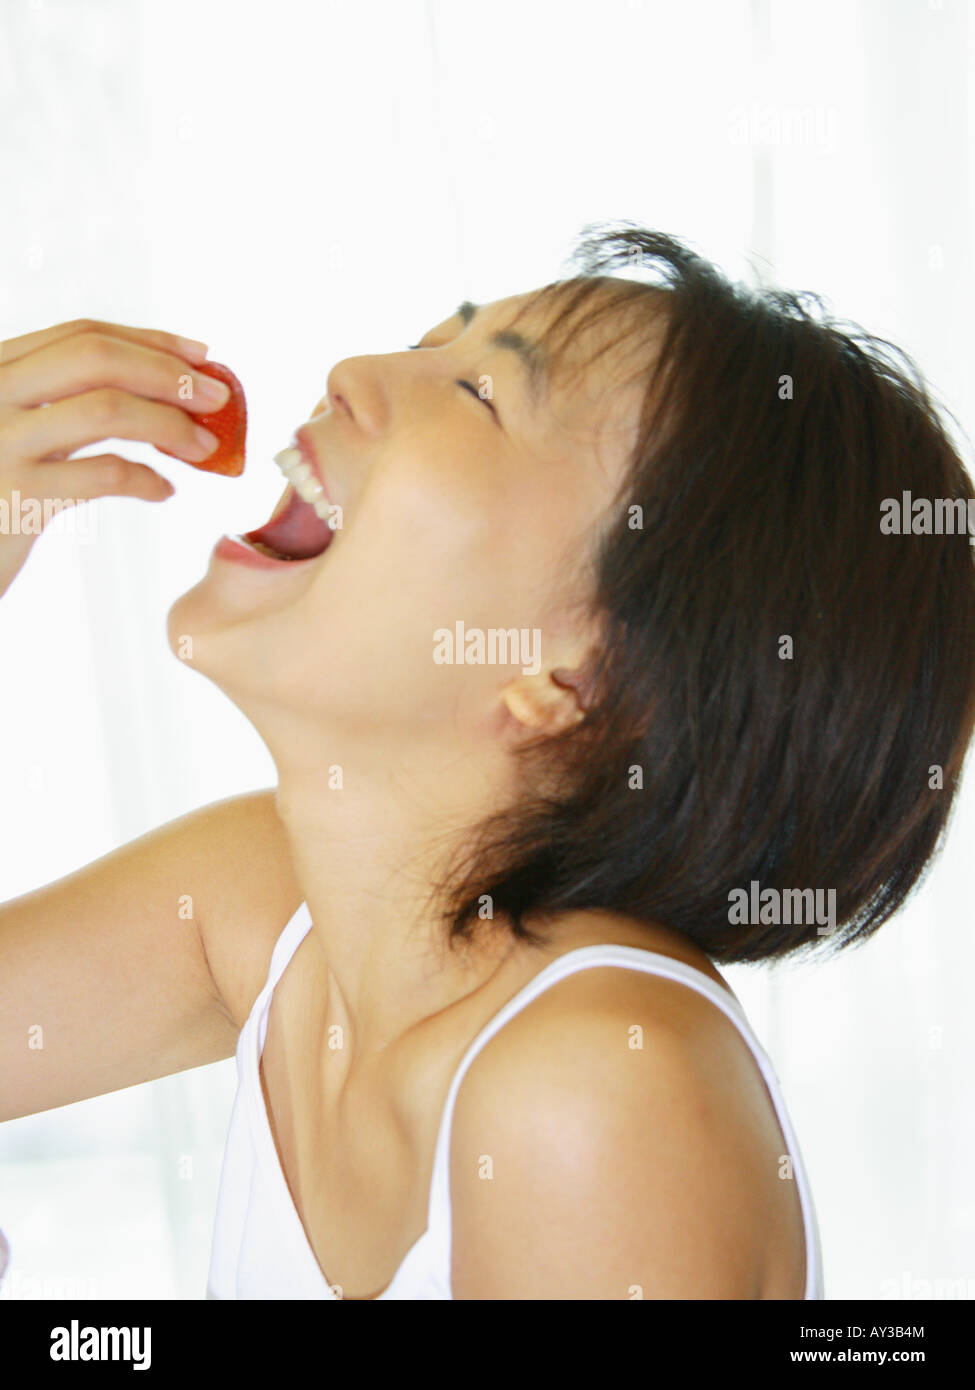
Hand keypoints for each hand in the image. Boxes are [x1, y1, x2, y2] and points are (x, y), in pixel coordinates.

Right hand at [0, 318, 227, 597]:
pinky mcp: (16, 495)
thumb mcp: (23, 436)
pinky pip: (103, 474)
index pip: (82, 334)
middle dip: (169, 374)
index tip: (203, 357)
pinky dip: (146, 479)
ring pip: (106, 408)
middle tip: (219, 399)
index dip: (151, 342)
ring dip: (171, 425)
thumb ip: (71, 407)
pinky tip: (164, 491)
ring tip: (205, 449)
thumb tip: (171, 390)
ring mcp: (1, 441)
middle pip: (97, 357)